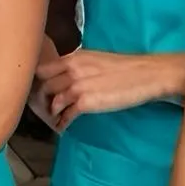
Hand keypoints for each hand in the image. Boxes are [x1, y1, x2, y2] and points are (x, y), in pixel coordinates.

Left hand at [36, 49, 176, 128]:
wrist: (146, 75)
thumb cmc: (125, 68)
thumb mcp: (96, 59)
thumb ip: (78, 66)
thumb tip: (67, 76)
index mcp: (74, 58)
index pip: (43, 69)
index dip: (38, 82)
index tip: (40, 91)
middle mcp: (72, 70)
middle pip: (44, 86)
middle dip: (42, 100)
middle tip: (45, 108)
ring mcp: (78, 86)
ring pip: (53, 102)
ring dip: (52, 113)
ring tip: (55, 119)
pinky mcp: (86, 102)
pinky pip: (66, 115)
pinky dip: (62, 123)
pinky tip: (63, 127)